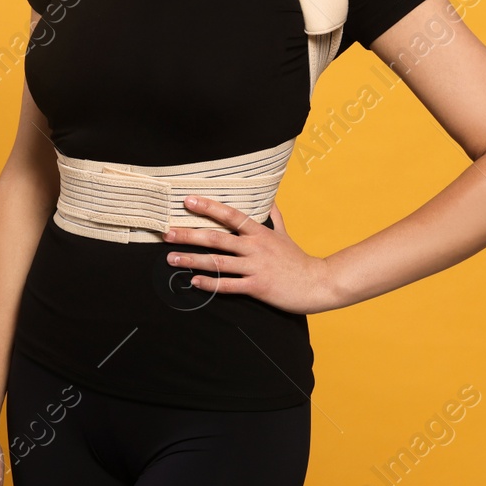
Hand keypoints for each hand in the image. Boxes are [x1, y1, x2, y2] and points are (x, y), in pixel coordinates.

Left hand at [163, 197, 341, 314]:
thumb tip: (269, 198)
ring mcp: (255, 267)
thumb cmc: (297, 259)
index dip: (209, 207)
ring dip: (193, 260)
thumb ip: (273, 216)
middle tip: (167, 233)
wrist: (318, 283)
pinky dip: (211, 284)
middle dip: (189, 235)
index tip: (188, 200)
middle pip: (217, 238)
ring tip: (171, 259)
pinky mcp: (258, 287)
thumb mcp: (284, 233)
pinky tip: (194, 282)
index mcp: (259, 233)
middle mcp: (255, 247)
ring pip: (219, 263)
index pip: (231, 215)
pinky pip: (229, 286)